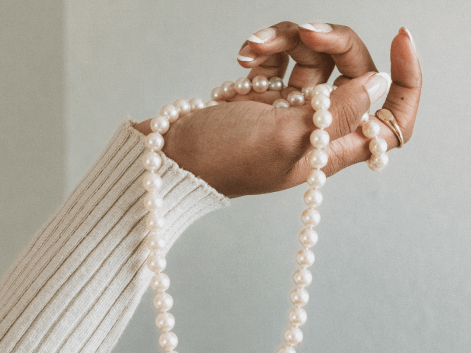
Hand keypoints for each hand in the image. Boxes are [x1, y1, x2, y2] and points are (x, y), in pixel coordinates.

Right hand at [134, 22, 421, 197]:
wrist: (176, 156)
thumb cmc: (223, 159)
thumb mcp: (283, 138)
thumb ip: (335, 113)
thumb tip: (377, 83)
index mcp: (331, 147)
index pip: (392, 121)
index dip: (407, 82)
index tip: (400, 40)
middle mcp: (318, 127)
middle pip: (352, 71)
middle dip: (331, 42)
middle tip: (303, 32)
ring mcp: (292, 108)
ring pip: (313, 57)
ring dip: (286, 41)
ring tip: (252, 46)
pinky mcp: (268, 93)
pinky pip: (283, 59)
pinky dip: (266, 50)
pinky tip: (244, 55)